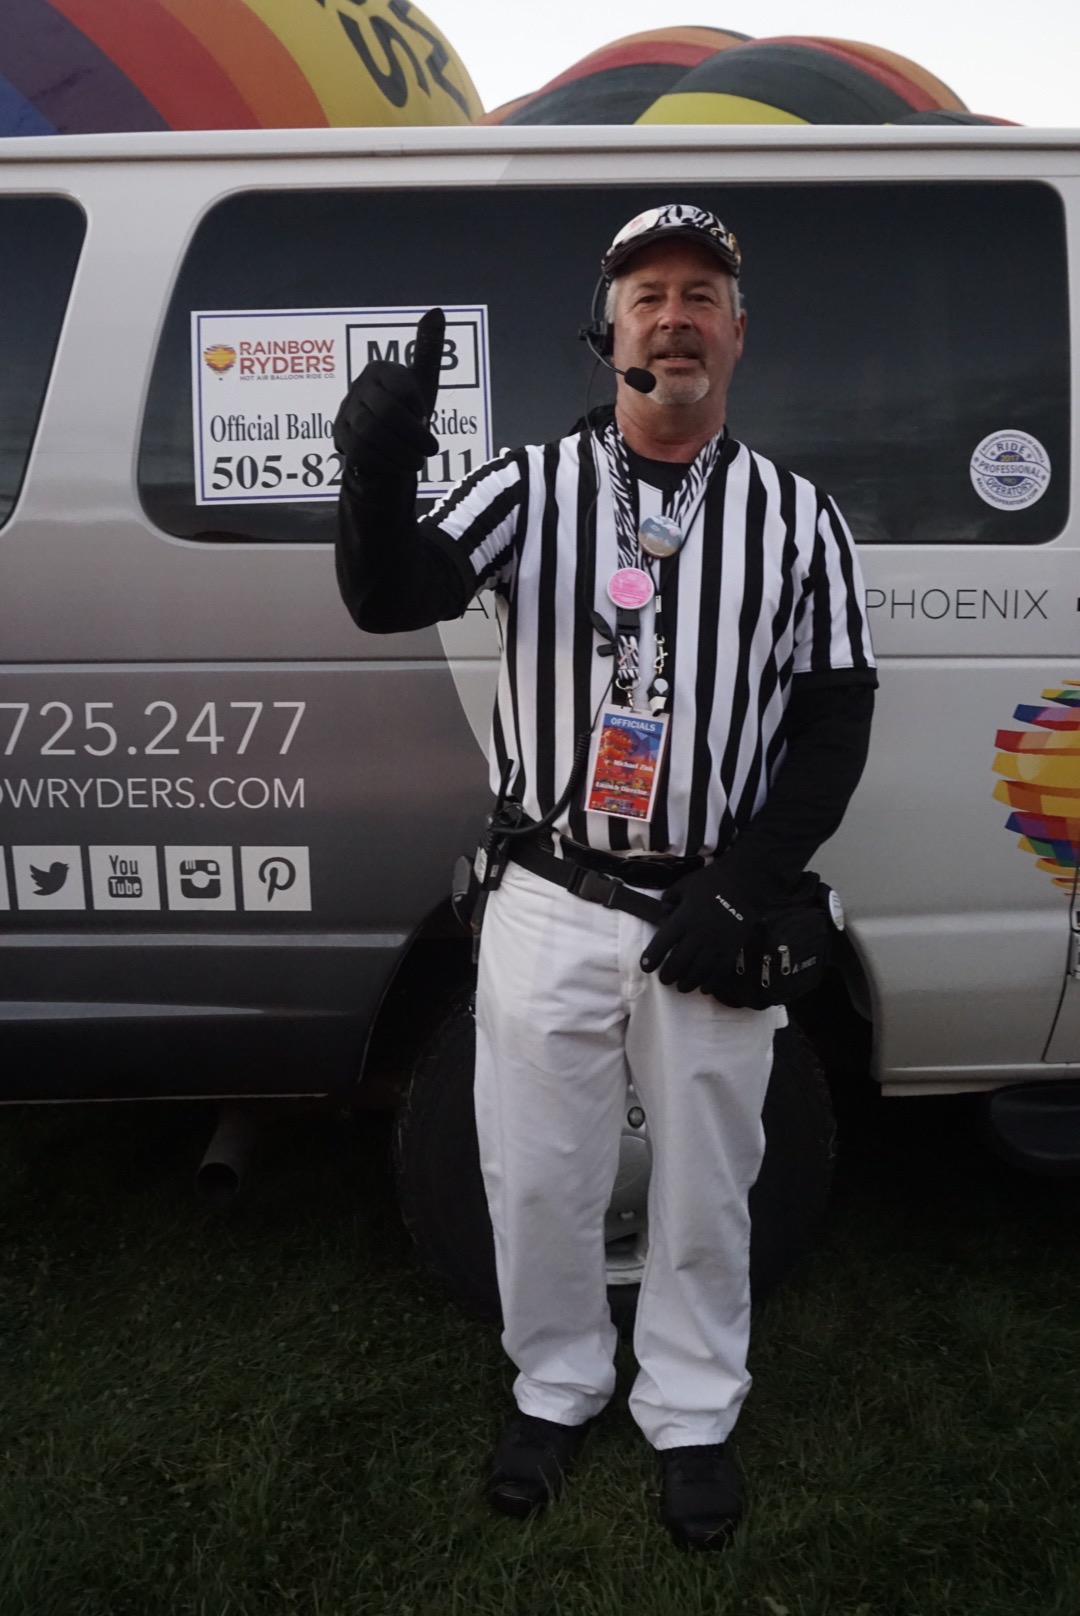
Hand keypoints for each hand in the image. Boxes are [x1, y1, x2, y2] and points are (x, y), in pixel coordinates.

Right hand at [333, 307, 444, 476]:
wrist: (388, 449)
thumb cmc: (408, 413)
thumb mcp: (423, 382)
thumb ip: (429, 349)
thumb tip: (436, 311)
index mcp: (380, 370)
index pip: (400, 384)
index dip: (416, 404)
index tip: (425, 414)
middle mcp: (359, 387)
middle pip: (386, 411)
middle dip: (413, 434)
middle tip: (432, 449)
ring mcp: (346, 411)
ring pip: (372, 432)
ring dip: (401, 450)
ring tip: (418, 461)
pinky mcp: (339, 436)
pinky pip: (360, 450)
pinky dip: (385, 462)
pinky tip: (398, 466)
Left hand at [639, 863, 757, 995]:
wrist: (744, 884)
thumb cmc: (710, 883)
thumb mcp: (682, 886)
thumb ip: (668, 903)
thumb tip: (663, 919)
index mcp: (683, 920)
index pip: (661, 945)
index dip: (651, 959)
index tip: (646, 967)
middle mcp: (698, 936)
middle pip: (678, 963)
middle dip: (668, 975)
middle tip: (664, 979)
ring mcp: (716, 945)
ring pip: (698, 972)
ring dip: (687, 983)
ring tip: (681, 986)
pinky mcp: (731, 950)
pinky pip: (719, 972)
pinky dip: (710, 983)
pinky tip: (704, 988)